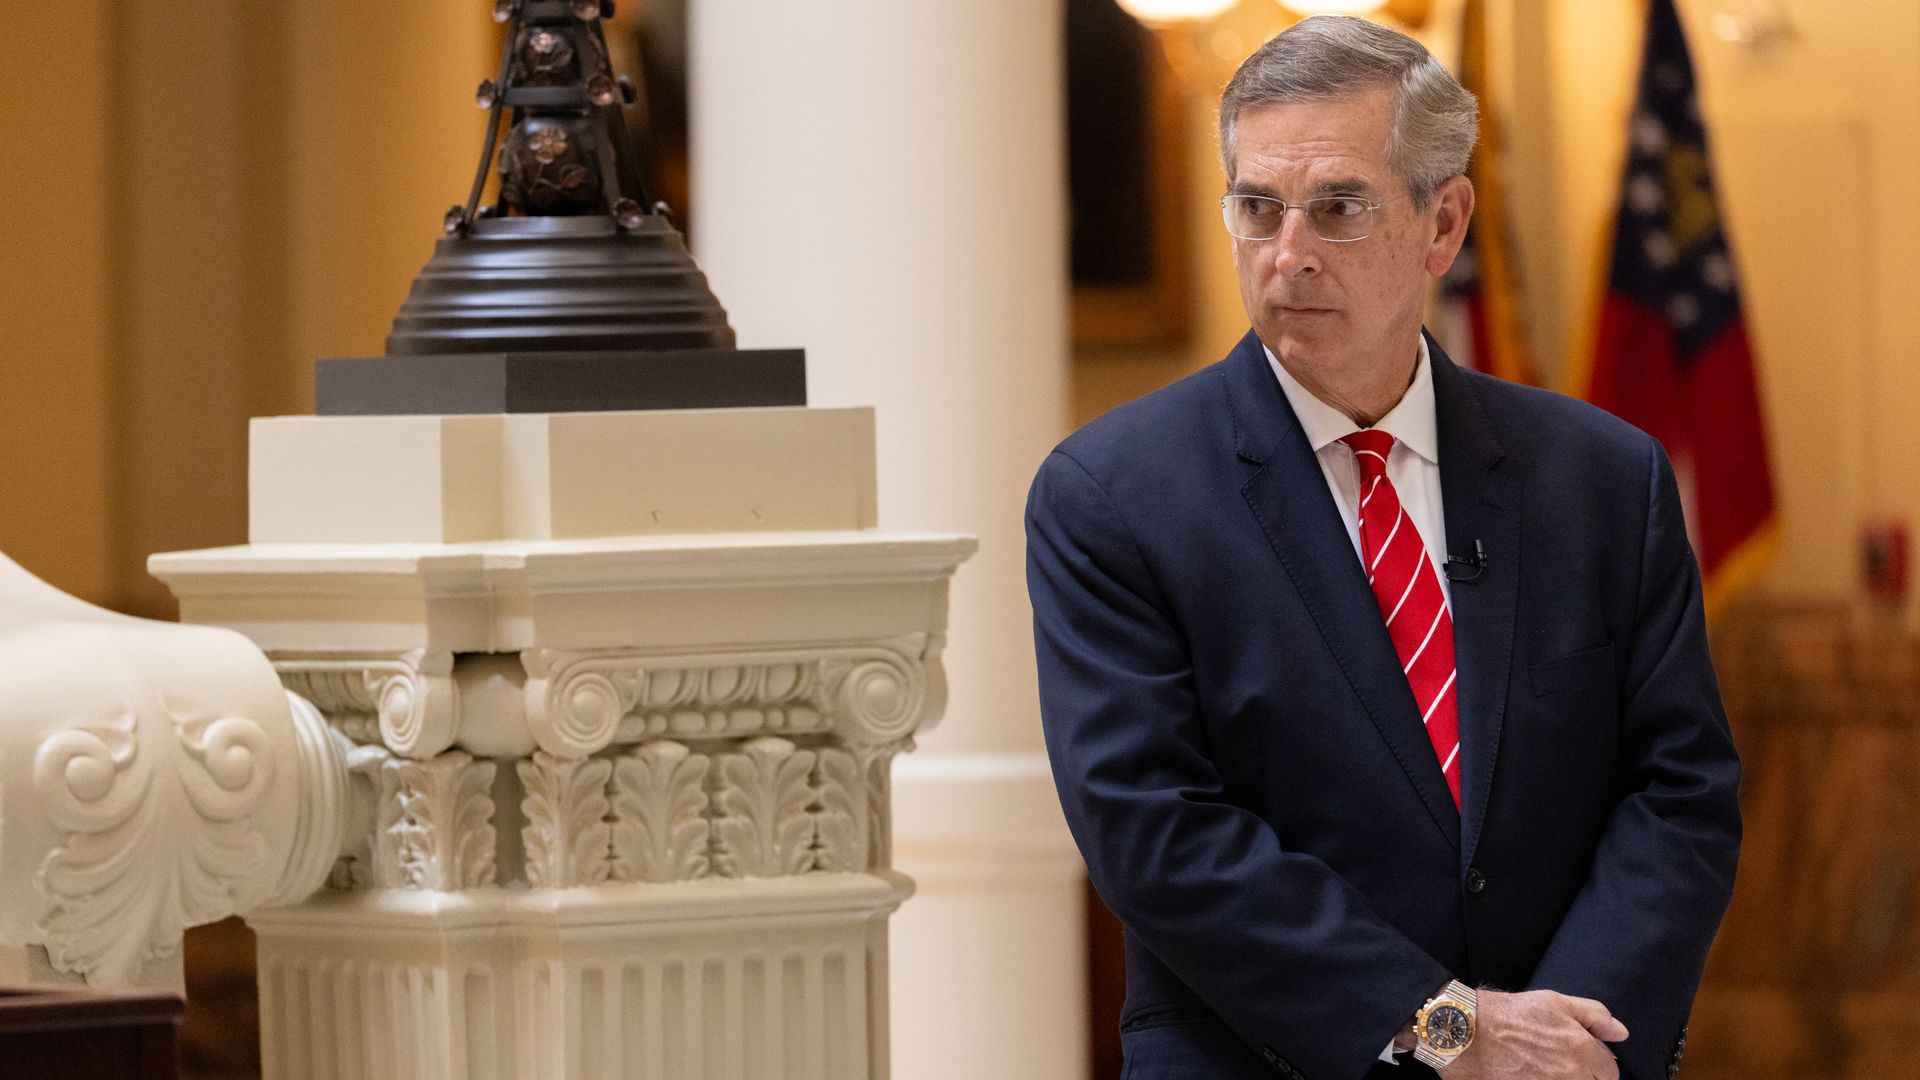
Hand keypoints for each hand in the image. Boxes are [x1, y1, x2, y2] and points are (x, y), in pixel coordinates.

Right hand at [1444, 989, 1627, 1079]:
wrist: (1466, 1032)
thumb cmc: (1508, 1014)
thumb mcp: (1554, 1001)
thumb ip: (1594, 1015)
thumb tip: (1620, 1032)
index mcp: (1581, 1049)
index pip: (1610, 1071)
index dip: (1599, 1064)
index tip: (1584, 1058)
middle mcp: (1570, 1074)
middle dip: (1584, 1075)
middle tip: (1561, 1062)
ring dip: (1566, 1079)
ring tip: (1545, 1069)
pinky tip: (1532, 1074)